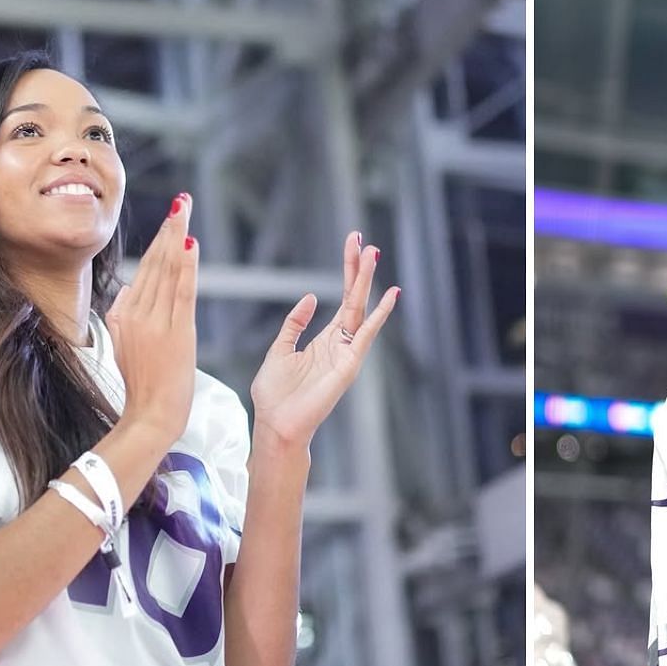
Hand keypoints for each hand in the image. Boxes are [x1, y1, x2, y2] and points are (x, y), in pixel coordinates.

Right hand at [106, 192, 198, 442]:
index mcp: (124, 315)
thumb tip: (128, 291)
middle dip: (169, 230)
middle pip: (155, 263)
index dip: (159, 242)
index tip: (170, 219)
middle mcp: (137, 313)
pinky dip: (186, 266)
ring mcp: (156, 322)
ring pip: (167, 272)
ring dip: (177, 238)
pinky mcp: (176, 332)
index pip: (145, 270)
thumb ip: (125, 316)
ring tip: (184, 211)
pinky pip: (181, 291)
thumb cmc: (143, 385)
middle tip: (181, 202)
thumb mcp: (125, 346)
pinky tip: (190, 244)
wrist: (151, 415)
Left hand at [250, 232, 399, 450]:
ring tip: (373, 254)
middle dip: (359, 269)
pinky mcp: (349, 365)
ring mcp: (347, 353)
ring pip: (360, 310)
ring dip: (366, 282)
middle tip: (365, 240)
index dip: (348, 271)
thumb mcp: (279, 349)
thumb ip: (294, 324)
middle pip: (354, 298)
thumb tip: (308, 297)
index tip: (353, 244)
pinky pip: (366, 335)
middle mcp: (341, 343)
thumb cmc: (275, 395)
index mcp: (325, 339)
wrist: (277, 426)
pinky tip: (390, 295)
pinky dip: (379, 315)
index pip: (343, 299)